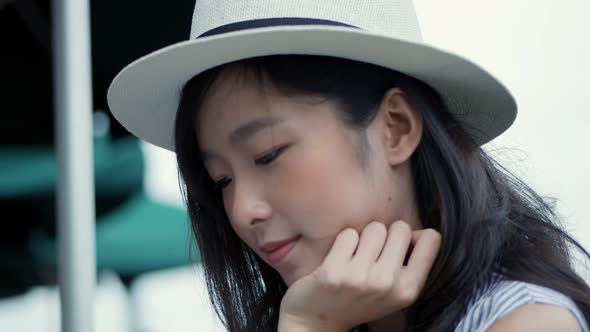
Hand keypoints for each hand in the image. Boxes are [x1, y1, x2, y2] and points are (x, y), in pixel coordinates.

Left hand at [278, 220, 440, 331]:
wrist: (317, 322)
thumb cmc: (360, 299)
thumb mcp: (394, 291)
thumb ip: (411, 263)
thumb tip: (421, 231)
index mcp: (409, 290)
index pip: (431, 239)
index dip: (413, 237)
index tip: (398, 248)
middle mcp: (388, 284)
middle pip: (401, 228)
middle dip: (387, 235)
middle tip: (373, 254)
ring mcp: (360, 278)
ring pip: (375, 227)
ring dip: (364, 237)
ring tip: (355, 257)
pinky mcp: (334, 271)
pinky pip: (348, 234)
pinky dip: (342, 242)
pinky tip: (338, 259)